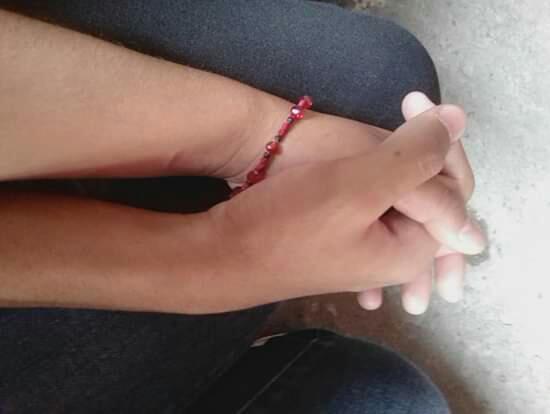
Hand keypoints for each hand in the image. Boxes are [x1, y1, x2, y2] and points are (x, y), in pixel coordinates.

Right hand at [206, 106, 455, 310]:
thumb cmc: (289, 223)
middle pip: (428, 192)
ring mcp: (367, 249)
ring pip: (399, 193)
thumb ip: (414, 155)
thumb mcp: (358, 187)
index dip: (437, 139)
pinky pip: (374, 201)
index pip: (453, 190)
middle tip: (399, 108)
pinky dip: (373, 174)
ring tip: (374, 130)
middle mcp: (397, 255)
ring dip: (392, 158)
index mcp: (413, 250)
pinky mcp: (341, 240)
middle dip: (415, 147)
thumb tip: (456, 121)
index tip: (406, 101)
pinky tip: (358, 156)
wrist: (222, 254)